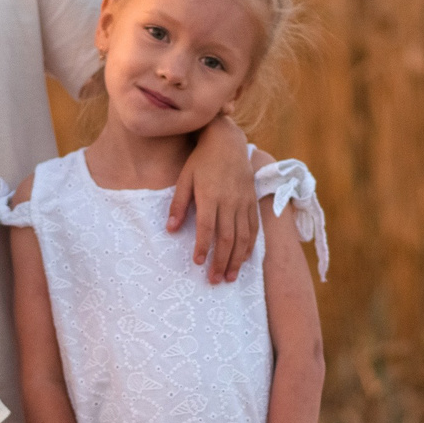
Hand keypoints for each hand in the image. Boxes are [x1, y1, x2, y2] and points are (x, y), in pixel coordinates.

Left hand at [167, 114, 261, 283]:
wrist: (228, 142)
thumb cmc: (201, 161)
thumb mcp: (184, 178)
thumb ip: (178, 205)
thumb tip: (170, 229)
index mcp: (210, 196)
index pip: (207, 227)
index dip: (203, 247)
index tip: (198, 263)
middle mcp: (229, 201)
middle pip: (227, 237)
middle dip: (221, 261)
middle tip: (215, 280)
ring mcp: (243, 202)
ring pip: (242, 236)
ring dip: (236, 259)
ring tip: (230, 277)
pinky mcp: (251, 201)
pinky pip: (253, 228)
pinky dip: (250, 246)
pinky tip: (244, 259)